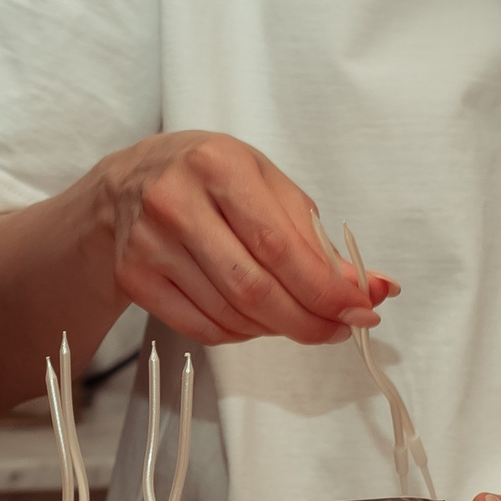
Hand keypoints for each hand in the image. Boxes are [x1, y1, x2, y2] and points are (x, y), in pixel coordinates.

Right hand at [84, 132, 396, 346]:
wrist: (129, 183)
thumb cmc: (209, 179)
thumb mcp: (266, 185)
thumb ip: (316, 237)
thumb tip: (372, 290)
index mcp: (219, 166)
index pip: (280, 246)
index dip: (325, 289)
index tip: (360, 311)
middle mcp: (176, 202)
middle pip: (253, 288)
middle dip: (306, 320)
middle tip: (337, 330)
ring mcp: (149, 244)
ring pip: (230, 315)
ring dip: (276, 328)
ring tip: (294, 316)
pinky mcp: (135, 277)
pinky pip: (202, 328)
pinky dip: (241, 334)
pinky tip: (254, 319)